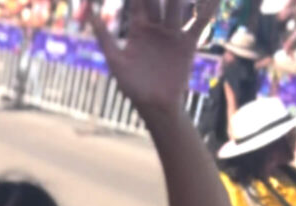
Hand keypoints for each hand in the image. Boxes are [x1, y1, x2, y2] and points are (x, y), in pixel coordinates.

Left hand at [90, 0, 219, 113]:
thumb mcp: (115, 60)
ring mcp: (172, 34)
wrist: (154, 105)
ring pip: (177, 6)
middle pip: (159, 0)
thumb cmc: (131, 86)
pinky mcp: (187, 43)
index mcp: (138, 30)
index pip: (139, 2)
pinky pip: (198, 23)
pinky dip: (205, 9)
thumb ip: (104, 37)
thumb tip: (90, 14)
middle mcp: (156, 28)